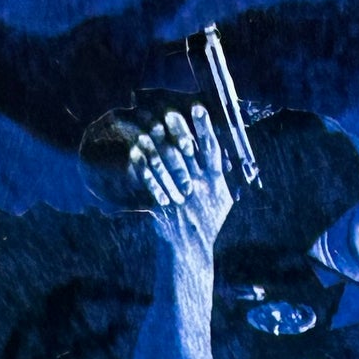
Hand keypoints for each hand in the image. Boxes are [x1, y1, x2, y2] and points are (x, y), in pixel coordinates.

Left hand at [131, 105, 232, 264]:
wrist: (191, 250)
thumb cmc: (207, 221)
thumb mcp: (222, 200)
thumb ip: (220, 175)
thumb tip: (220, 146)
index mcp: (215, 184)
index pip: (212, 151)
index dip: (205, 129)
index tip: (197, 108)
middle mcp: (198, 188)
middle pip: (188, 154)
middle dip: (179, 131)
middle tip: (169, 111)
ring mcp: (180, 197)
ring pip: (168, 166)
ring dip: (157, 144)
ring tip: (148, 126)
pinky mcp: (163, 206)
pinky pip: (152, 183)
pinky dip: (144, 166)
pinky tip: (137, 151)